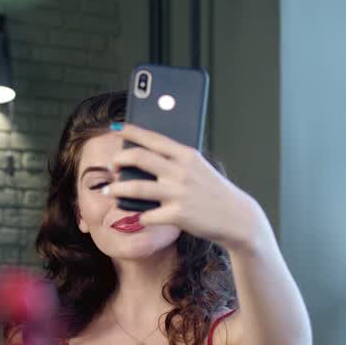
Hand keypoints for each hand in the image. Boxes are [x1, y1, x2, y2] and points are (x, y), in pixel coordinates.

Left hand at [103, 123, 271, 250]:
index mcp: (186, 154)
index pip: (152, 137)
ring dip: (117, 189)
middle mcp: (181, 171)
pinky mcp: (177, 215)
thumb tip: (147, 154)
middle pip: (138, 158)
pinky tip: (139, 216)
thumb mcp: (199, 167)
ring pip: (135, 187)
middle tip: (111, 165)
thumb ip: (176, 159)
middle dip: (118, 160)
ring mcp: (178, 193)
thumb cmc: (214, 192)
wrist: (236, 217)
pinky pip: (147, 215)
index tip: (115, 127)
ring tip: (109, 190)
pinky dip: (140, 216)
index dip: (130, 131)